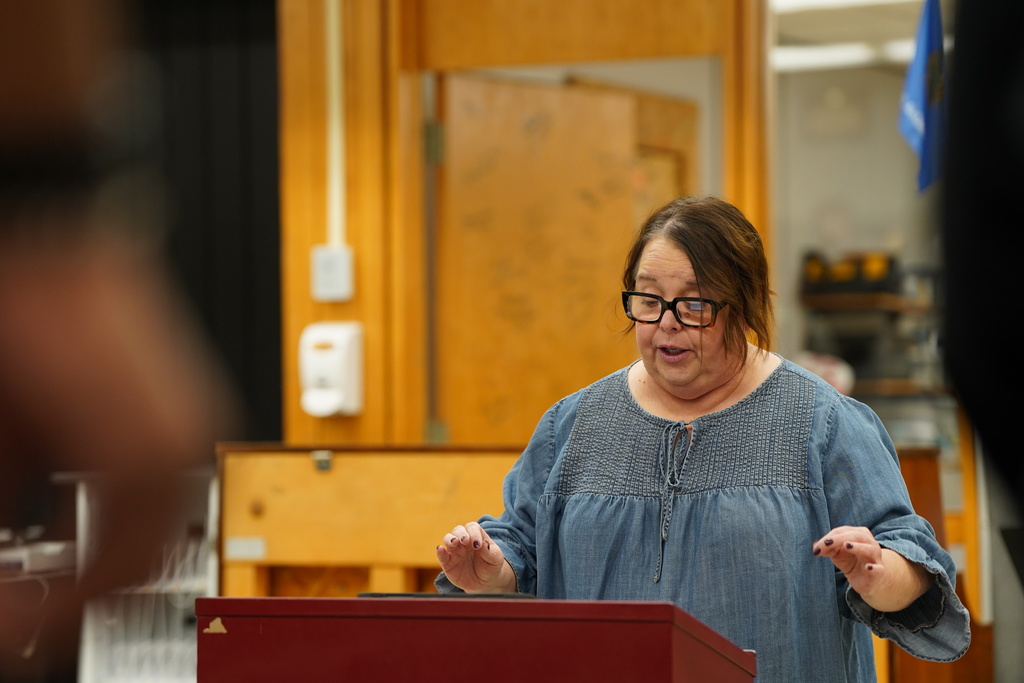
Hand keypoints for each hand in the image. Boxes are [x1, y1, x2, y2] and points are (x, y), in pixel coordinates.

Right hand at [435, 522, 515, 592]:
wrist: (485, 583)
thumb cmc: (491, 566)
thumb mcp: (495, 559)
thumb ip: (489, 551)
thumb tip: (484, 543)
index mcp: (476, 536)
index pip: (472, 528)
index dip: (474, 533)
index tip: (479, 544)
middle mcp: (464, 542)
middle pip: (458, 530)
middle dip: (461, 534)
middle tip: (465, 540)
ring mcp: (455, 552)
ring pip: (448, 539)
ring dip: (450, 539)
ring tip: (454, 542)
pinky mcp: (448, 563)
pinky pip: (442, 556)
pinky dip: (440, 552)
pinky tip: (440, 549)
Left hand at [812, 526, 931, 611]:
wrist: (866, 580)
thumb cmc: (850, 561)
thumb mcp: (837, 554)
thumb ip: (827, 548)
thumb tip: (815, 547)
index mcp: (859, 535)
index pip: (843, 532)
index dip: (829, 538)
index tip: (817, 547)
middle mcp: (869, 543)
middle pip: (856, 536)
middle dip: (839, 539)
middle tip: (827, 543)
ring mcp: (875, 557)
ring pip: (869, 549)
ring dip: (858, 547)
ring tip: (846, 546)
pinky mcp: (878, 572)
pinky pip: (878, 569)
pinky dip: (873, 568)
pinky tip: (867, 567)